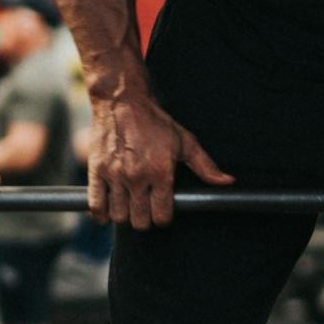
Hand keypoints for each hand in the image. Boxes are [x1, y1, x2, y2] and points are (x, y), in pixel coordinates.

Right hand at [88, 90, 231, 229]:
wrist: (122, 101)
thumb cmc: (155, 122)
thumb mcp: (185, 141)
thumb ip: (205, 166)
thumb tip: (227, 182)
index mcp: (161, 173)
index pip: (162, 216)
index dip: (164, 218)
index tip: (162, 210)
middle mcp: (137, 177)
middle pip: (140, 221)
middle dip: (145, 220)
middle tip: (145, 209)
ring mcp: (115, 175)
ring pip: (119, 216)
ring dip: (125, 216)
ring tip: (129, 206)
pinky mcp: (96, 171)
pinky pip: (95, 206)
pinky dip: (101, 215)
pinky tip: (108, 211)